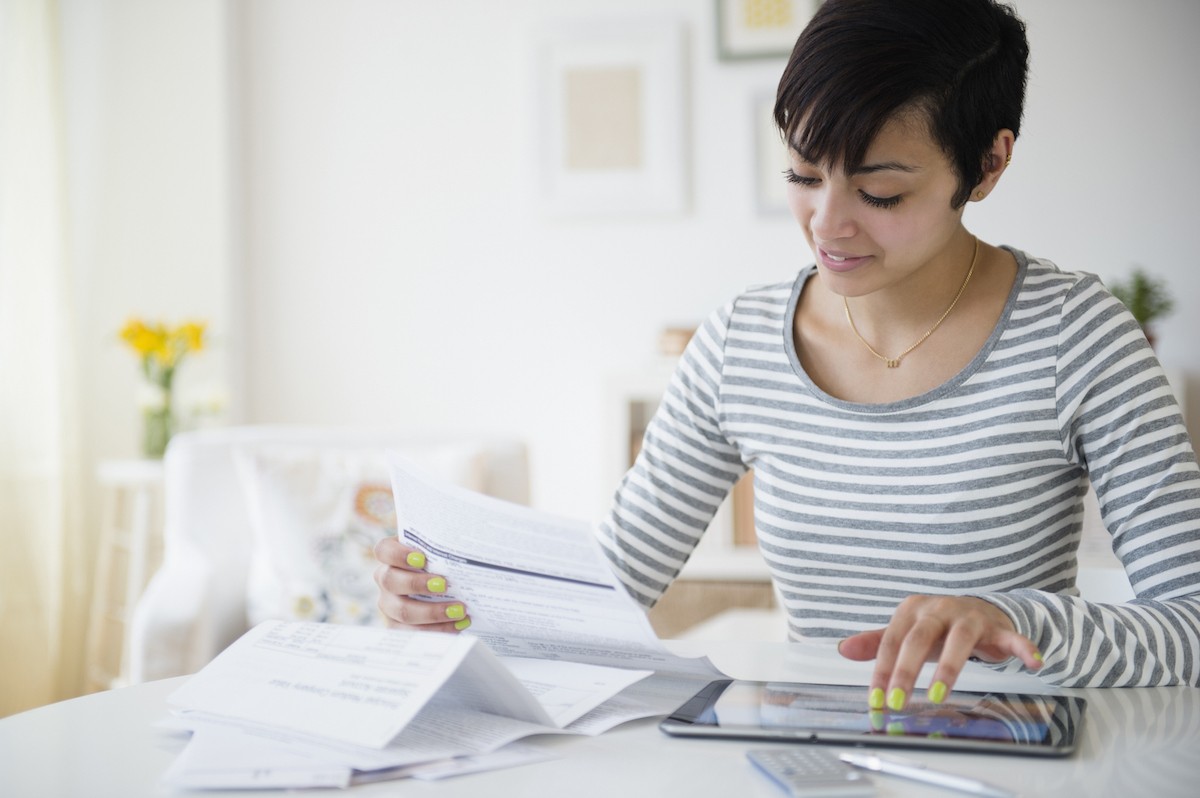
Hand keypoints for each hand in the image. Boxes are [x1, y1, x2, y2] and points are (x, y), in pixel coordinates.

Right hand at [373, 536, 470, 631]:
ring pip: (402, 610)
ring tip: (458, 610)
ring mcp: (389, 604)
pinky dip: (438, 629)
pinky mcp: (397, 626)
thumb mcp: (440, 552)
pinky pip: (413, 632)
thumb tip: (467, 549)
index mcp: (391, 556)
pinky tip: (458, 624)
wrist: (445, 587)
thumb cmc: (441, 563)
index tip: (421, 558)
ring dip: (432, 612)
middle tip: (444, 585)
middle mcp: (385, 579)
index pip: (384, 550)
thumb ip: (444, 548)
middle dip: (417, 584)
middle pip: (390, 580)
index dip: (398, 554)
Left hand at [837, 595, 1041, 709]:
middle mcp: (939, 609)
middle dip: (906, 671)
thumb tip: (843, 649)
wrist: (980, 610)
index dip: (882, 672)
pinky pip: (1011, 636)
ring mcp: (969, 616)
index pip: (891, 643)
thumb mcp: (906, 633)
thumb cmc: (937, 627)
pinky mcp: (997, 626)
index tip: (876, 700)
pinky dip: (1022, 647)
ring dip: (948, 668)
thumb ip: (876, 642)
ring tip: (938, 695)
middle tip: (898, 700)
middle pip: (919, 638)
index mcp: (912, 610)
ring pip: (959, 639)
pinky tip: (1031, 662)